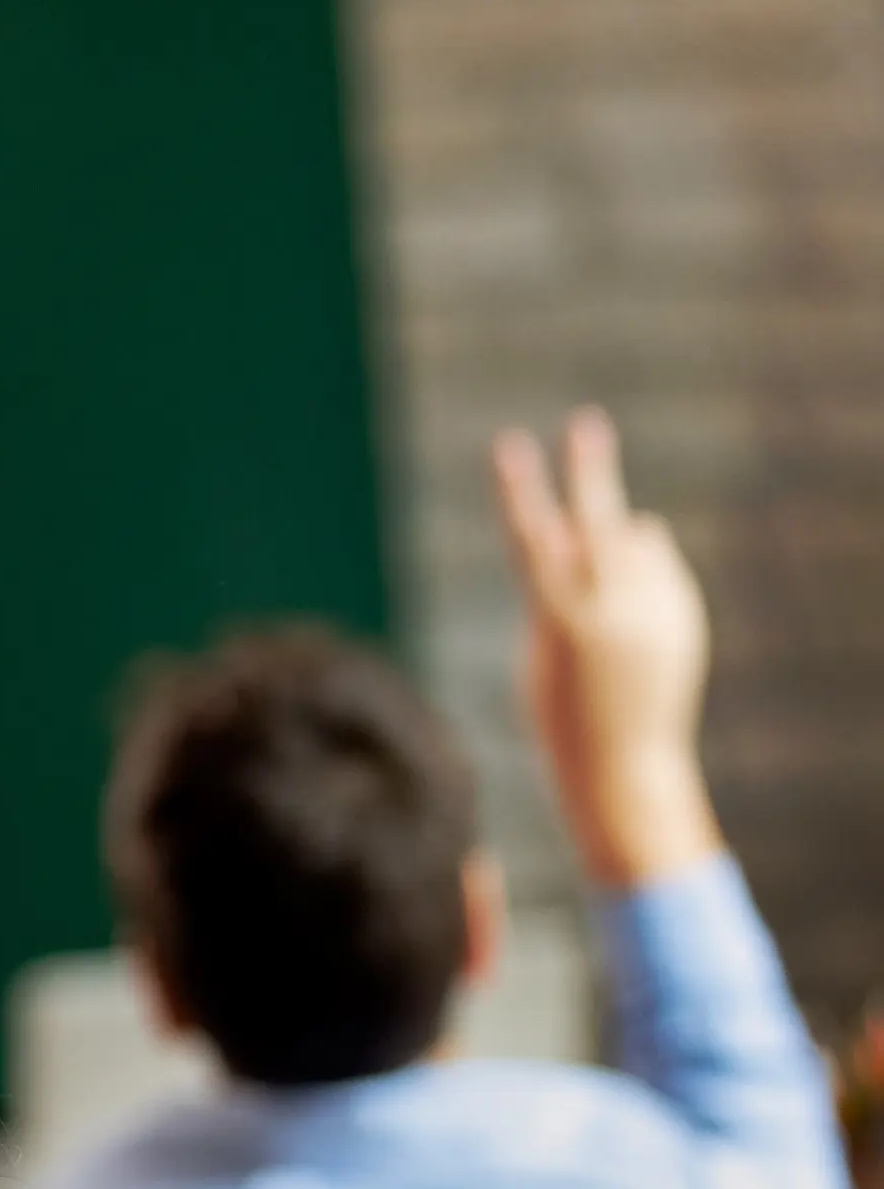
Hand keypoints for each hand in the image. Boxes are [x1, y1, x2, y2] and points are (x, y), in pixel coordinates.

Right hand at [491, 409, 723, 887]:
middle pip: (598, 522)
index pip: (533, 538)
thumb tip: (636, 523)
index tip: (506, 446)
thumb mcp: (545, 650)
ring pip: (634, 542)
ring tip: (599, 575)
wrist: (622, 764)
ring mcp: (653, 612)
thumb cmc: (561, 715)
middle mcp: (612, 609)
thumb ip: (573, 586)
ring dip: (614, 539)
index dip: (518, 490)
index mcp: (560, 621)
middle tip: (586, 424)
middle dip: (589, 472)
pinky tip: (628, 600)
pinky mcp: (682, 618)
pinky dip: (641, 570)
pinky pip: (659, 570)